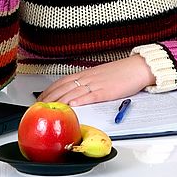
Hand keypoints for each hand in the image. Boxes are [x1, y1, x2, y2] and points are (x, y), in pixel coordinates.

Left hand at [37, 56, 155, 105]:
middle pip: (63, 88)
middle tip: (38, 107)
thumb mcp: (100, 76)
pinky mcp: (106, 91)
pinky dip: (79, 101)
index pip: (61, 82)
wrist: (137, 68)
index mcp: (86, 74)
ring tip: (49, 109)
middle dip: (49, 98)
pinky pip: (90, 96)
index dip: (48, 90)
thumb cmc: (121, 73)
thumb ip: (88, 83)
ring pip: (73, 92)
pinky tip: (71, 106)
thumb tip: (77, 94)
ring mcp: (96, 84)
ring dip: (59, 102)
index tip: (39, 98)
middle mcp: (88, 78)